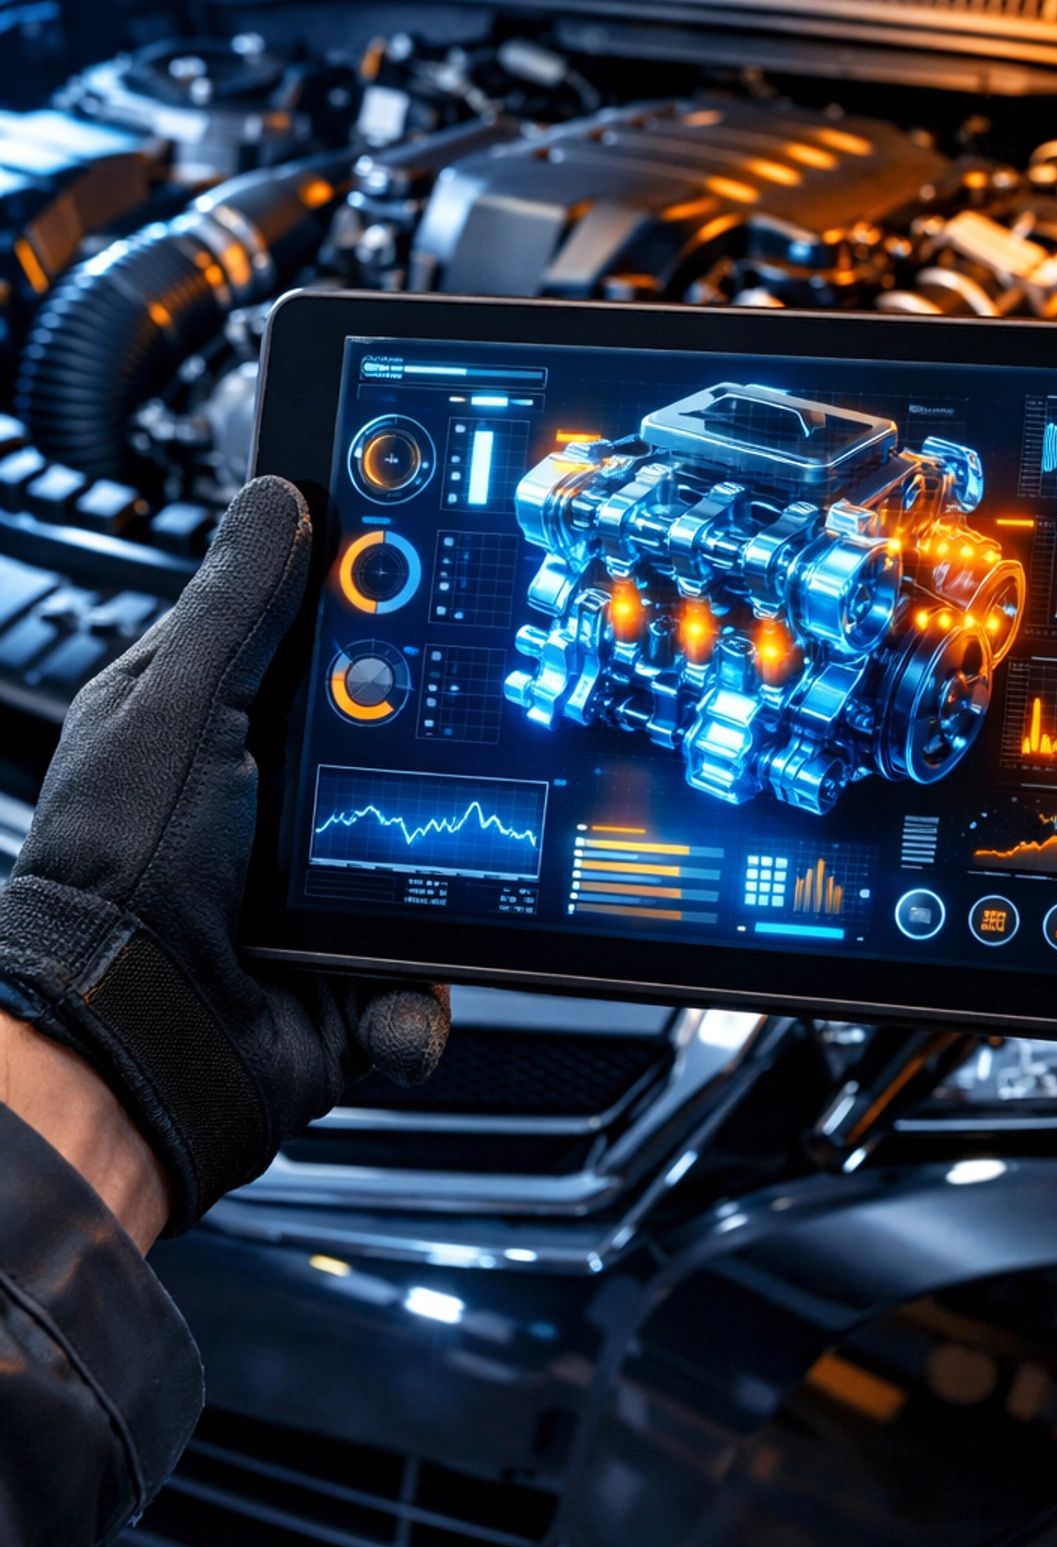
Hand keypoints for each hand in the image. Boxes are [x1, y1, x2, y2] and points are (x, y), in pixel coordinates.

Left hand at [0, 476, 447, 1234]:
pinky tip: (384, 991)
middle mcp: (273, 807)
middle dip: (437, 759)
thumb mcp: (178, 708)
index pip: (318, 647)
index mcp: (216, 726)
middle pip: (399, 749)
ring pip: (438, 863)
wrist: (133, 1047)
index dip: (379, 620)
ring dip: (442, 888)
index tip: (435, 591)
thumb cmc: (117, 875)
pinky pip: (428, 976)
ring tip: (416, 895)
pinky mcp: (354, 980)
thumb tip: (278, 499)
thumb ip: (236, 607)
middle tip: (448, 751)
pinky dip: (416, 1000)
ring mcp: (319, 896)